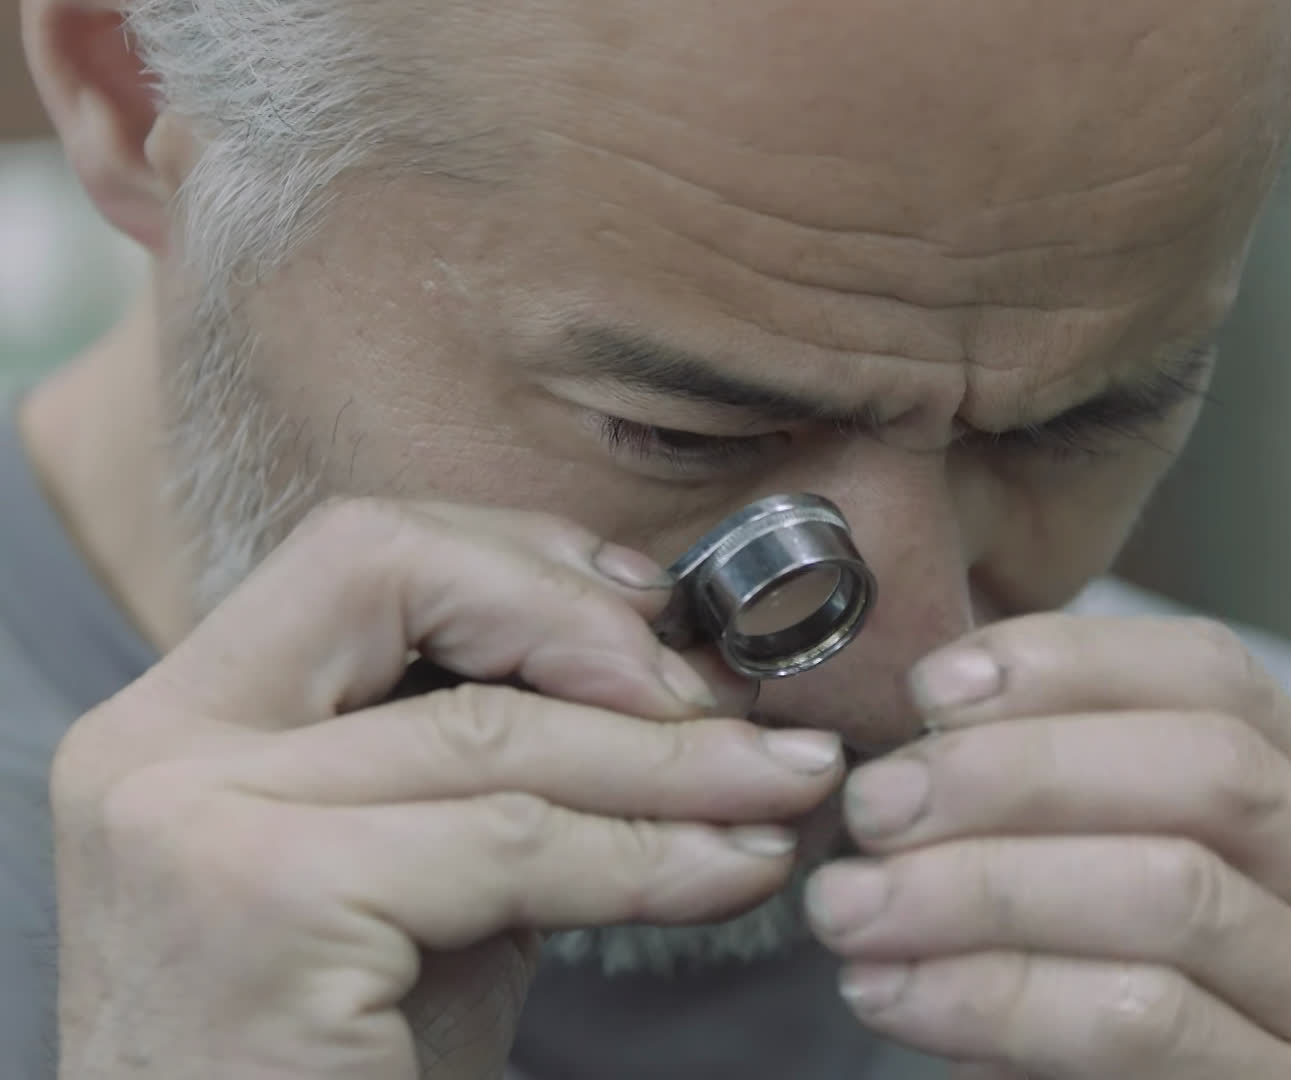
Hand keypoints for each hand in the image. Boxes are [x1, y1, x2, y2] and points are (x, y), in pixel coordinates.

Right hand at [51, 499, 846, 1079]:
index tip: (651, 622)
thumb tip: (676, 688)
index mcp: (184, 720)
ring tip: (784, 786)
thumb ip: (499, 772)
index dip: (524, 566)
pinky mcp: (263, 906)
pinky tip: (732, 867)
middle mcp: (157, 748)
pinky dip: (646, 856)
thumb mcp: (419, 877)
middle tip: (727, 705)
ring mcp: (192, 823)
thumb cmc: (339, 1063)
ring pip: (488, 727)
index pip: (361, 557)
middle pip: (394, 574)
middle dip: (588, 624)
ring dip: (671, 758)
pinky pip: (511, 843)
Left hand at [804, 615, 1290, 1078]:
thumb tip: (930, 723)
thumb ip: (1059, 809)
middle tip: (876, 806)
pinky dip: (1000, 997)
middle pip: (1209, 772)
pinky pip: (1143, 1021)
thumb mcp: (1106, 896)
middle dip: (1018, 773)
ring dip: (986, 888)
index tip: (931, 691)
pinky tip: (903, 996)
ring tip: (858, 907)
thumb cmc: (1117, 1033)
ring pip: (1174, 892)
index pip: (1217, 678)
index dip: (1069, 663)